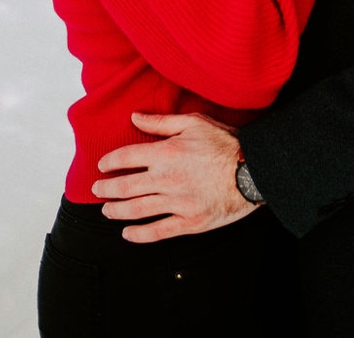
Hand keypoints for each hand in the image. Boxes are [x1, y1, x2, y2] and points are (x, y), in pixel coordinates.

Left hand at [91, 112, 254, 242]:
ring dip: (116, 211)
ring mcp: (177, 203)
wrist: (255, 170)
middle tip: (97, 188)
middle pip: (124, 186)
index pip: (126, 157)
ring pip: (135, 210)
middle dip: (106, 188)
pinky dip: (138, 235)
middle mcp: (167, 179)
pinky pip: (157, 232)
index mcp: (167, 152)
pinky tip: (127, 233)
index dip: (109, 161)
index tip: (102, 165)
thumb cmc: (228, 143)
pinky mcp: (189, 222)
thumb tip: (135, 117)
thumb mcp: (196, 123)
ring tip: (107, 210)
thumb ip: (162, 122)